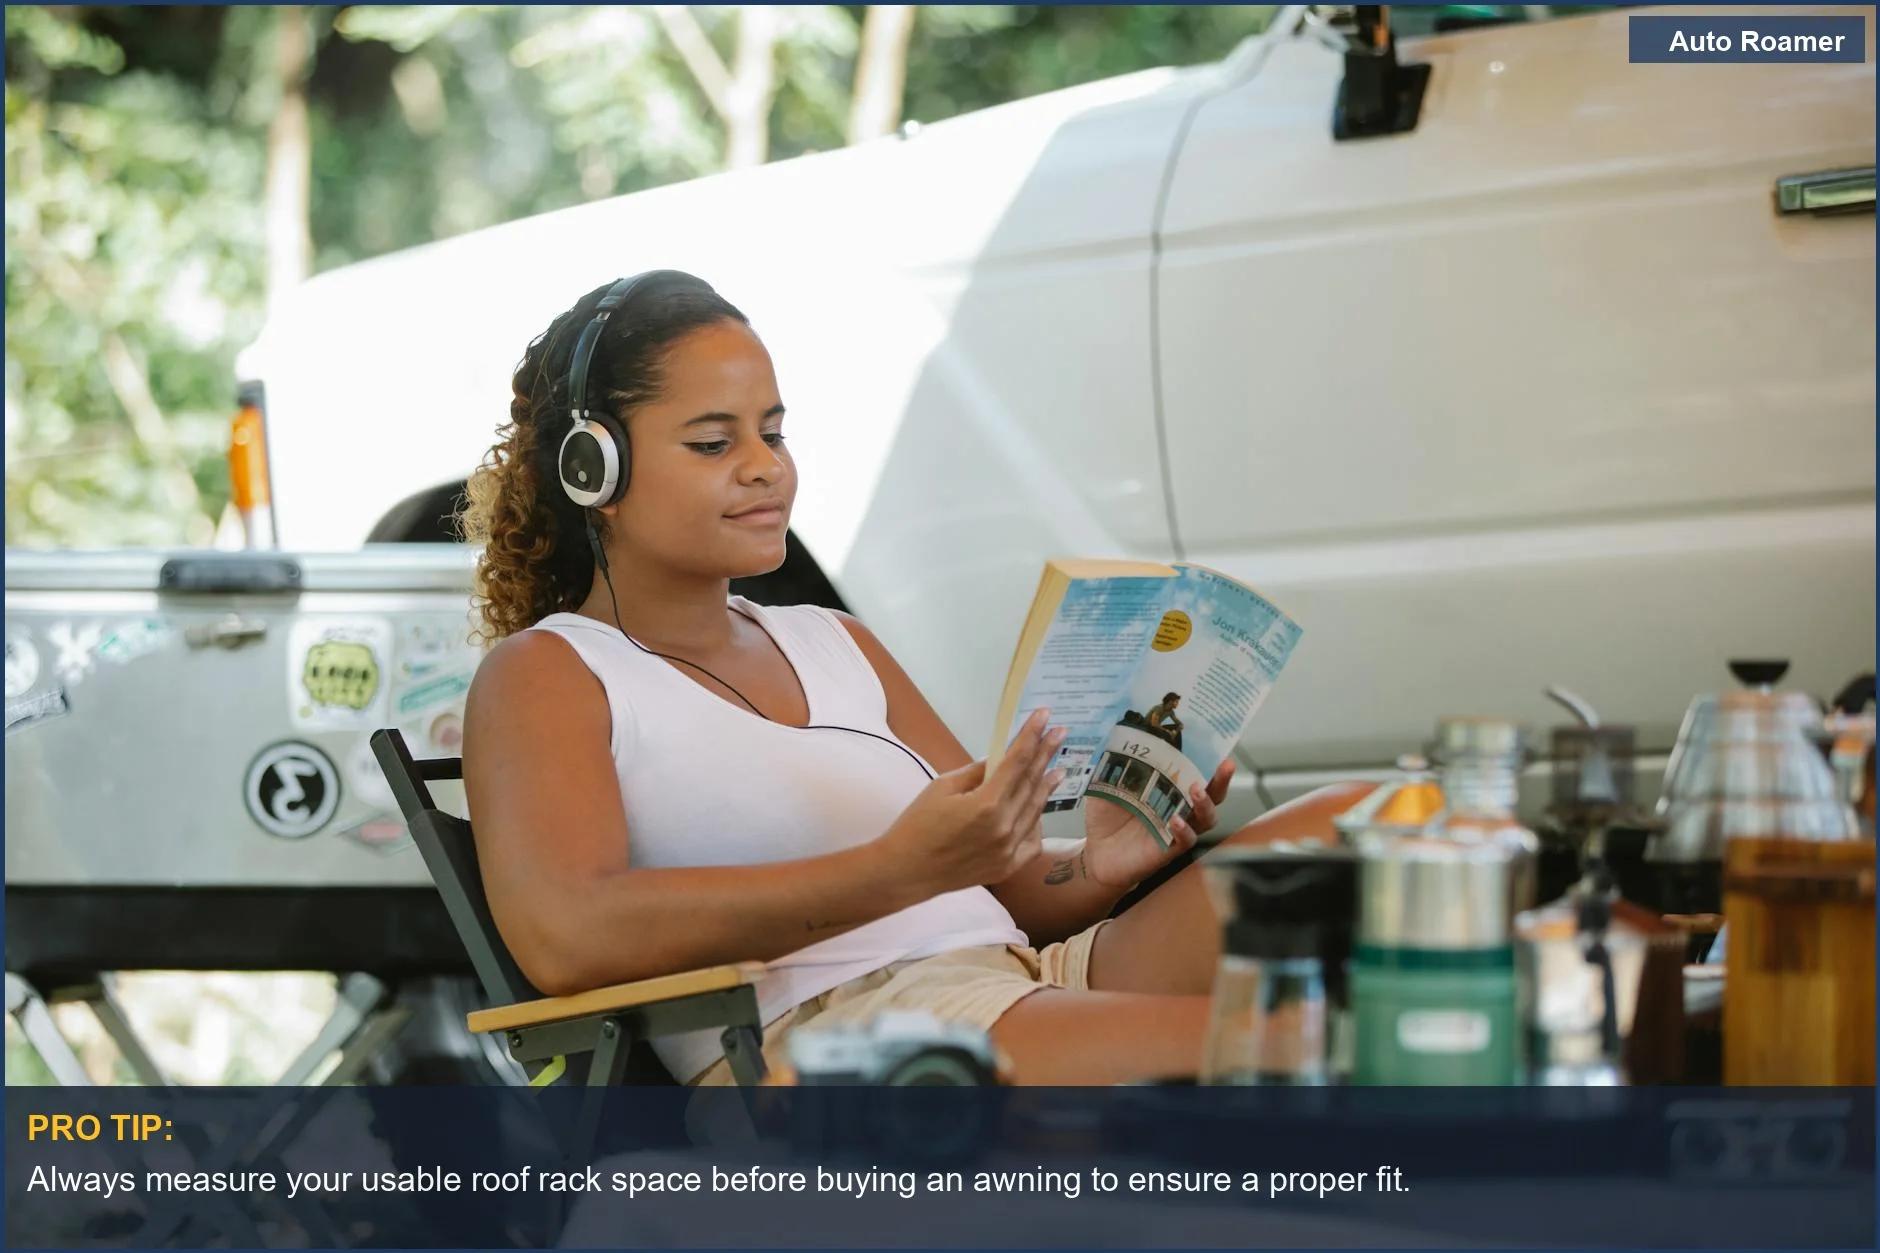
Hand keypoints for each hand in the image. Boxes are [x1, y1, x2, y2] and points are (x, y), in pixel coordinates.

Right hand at [880, 708, 1064, 896]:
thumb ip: (977, 772)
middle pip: (1031, 783)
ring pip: (1036, 811)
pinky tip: (1037, 810)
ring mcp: (1008, 851)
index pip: (1017, 761)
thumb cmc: (917, 825)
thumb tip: (1000, 759)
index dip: (1032, 736)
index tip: (1045, 716)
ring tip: (1057, 769)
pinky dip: (1036, 823)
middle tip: (1060, 733)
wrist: (905, 872)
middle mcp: (1004, 828)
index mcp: (986, 804)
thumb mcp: (942, 788)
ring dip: (1047, 787)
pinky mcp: (1006, 868)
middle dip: (1046, 754)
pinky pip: (1032, 842)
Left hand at [1081, 758, 1234, 889]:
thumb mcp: (1106, 785)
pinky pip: (1186, 841)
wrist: (1094, 853)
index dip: (1209, 761)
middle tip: (1226, 765)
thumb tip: (1116, 735)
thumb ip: (1114, 765)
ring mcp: (1175, 830)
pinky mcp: (1168, 850)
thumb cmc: (1105, 817)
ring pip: (1205, 818)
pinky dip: (1184, 831)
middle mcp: (1178, 808)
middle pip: (1212, 795)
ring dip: (1205, 804)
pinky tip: (1176, 820)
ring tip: (1197, 790)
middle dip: (1221, 780)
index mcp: (1167, 789)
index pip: (1195, 773)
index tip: (1218, 747)